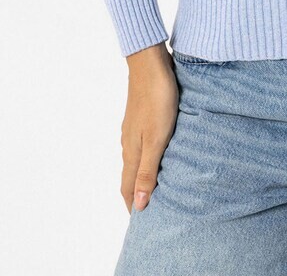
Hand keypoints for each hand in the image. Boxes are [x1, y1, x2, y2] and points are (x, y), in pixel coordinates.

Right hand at [120, 44, 178, 212]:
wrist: (150, 63)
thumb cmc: (157, 99)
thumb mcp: (156, 138)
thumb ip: (147, 171)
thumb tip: (138, 205)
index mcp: (131, 151)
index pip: (127, 188)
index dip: (132, 206)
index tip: (141, 223)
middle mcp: (128, 142)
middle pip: (129, 175)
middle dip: (135, 194)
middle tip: (149, 209)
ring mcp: (132, 127)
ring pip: (135, 159)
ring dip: (142, 175)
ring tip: (155, 185)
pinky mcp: (140, 115)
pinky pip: (141, 144)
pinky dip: (147, 156)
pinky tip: (159, 152)